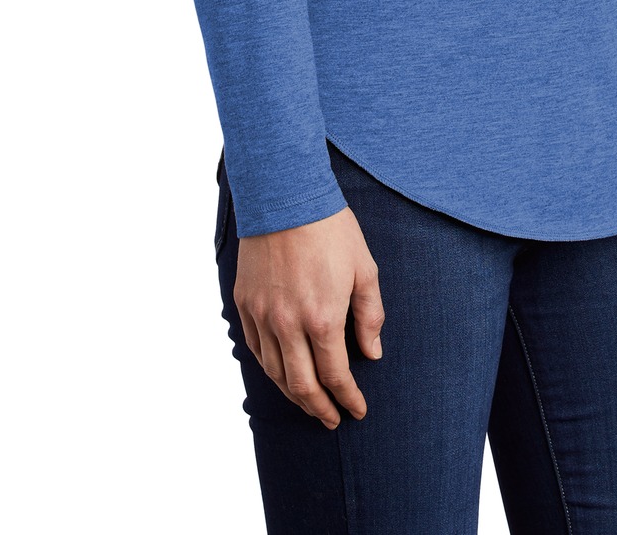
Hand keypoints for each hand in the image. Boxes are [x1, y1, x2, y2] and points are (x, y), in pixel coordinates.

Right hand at [233, 206, 384, 428]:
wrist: (285, 196)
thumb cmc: (331, 229)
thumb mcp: (364, 269)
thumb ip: (370, 315)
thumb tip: (372, 353)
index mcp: (322, 317)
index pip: (335, 375)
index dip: (348, 398)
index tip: (357, 410)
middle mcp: (288, 324)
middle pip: (301, 386)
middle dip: (320, 409)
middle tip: (332, 420)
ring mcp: (262, 316)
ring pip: (275, 373)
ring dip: (294, 396)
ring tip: (310, 404)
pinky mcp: (244, 304)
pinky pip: (256, 350)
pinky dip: (270, 369)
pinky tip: (283, 374)